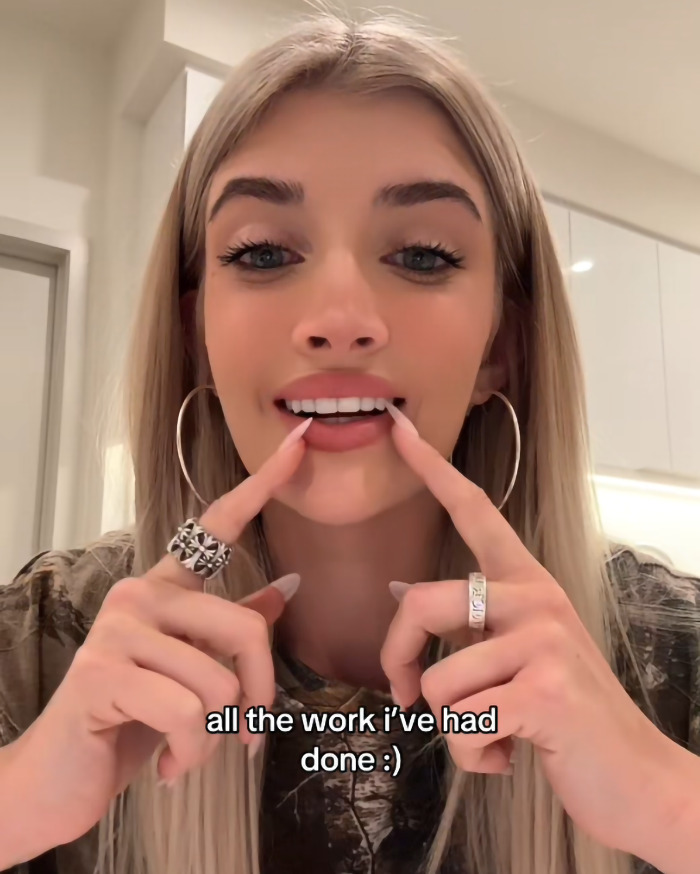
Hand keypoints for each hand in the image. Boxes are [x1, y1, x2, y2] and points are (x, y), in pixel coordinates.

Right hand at [5, 430, 306, 857]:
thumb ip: (231, 629)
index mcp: (165, 588)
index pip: (219, 524)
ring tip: (188, 749)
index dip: (262, 485)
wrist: (58, 779)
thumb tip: (288, 588)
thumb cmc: (131, 719)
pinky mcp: (102, 672)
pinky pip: (189, 714)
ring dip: (217, 738)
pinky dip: (191, 755)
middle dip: (258, 697)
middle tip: (248, 736)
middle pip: (245, 630)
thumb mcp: (192, 672)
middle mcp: (140, 594)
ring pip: (220, 683)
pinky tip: (166, 767)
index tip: (298, 443)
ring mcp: (118, 629)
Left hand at [380, 410, 686, 857]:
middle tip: (405, 697)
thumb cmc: (567, 717)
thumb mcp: (523, 655)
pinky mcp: (544, 690)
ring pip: (435, 683)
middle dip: (396, 660)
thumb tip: (399, 597)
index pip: (474, 510)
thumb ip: (474, 625)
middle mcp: (535, 597)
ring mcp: (543, 640)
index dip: (432, 469)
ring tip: (495, 734)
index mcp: (527, 583)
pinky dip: (473, 758)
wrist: (639, 778)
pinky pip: (461, 725)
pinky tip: (509, 757)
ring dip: (453, 729)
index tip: (399, 428)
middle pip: (418, 603)